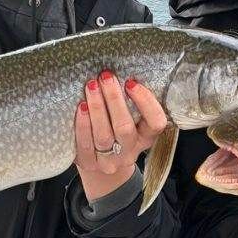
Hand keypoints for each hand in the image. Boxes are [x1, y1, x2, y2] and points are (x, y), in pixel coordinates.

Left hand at [74, 70, 168, 203]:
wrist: (99, 164)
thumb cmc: (115, 130)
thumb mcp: (131, 120)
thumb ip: (130, 103)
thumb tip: (119, 72)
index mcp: (146, 137)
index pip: (156, 123)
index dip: (145, 102)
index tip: (131, 82)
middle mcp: (130, 151)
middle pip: (124, 128)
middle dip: (114, 99)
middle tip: (105, 77)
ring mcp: (109, 160)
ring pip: (104, 135)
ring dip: (97, 108)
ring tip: (91, 86)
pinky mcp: (89, 163)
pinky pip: (85, 145)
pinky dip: (82, 125)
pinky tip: (81, 107)